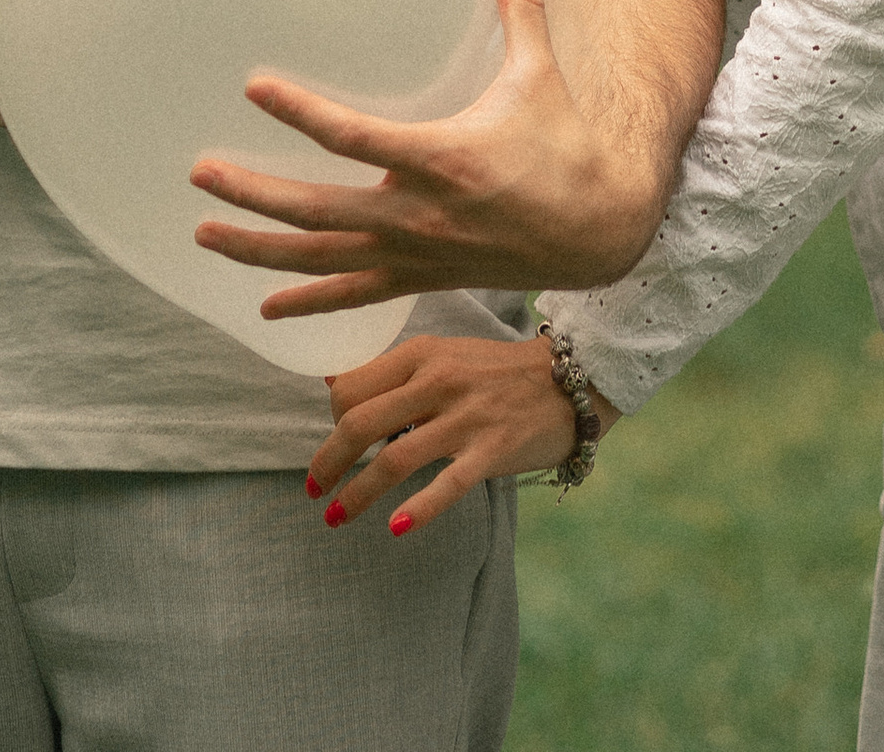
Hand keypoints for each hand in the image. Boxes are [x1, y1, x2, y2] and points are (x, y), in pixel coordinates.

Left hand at [190, 0, 650, 308]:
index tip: (254, 87)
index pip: (355, 138)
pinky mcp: (420, 278)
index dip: (301, 113)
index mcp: (444, 159)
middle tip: (200, 173)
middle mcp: (420, 216)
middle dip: (255, 194)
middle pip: (319, 212)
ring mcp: (415, 256)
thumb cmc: (565, 145)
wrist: (598, 232)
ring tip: (205, 233)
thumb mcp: (541, 73)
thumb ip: (517, 8)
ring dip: (259, 249)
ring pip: (323, 262)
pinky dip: (307, 301)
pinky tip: (263, 305)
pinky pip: (353, 296)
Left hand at [305, 333, 609, 537]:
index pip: (351, 387)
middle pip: (361, 423)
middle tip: (313, 489)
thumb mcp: (443, 354)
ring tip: (335, 517)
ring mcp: (465, 418)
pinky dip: (418, 509)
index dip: (330, 421)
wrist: (569, 379)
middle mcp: (437, 381)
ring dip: (357, 493)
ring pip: (394, 458)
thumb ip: (393, 371)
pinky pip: (447, 485)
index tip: (330, 445)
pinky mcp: (492, 451)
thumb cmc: (496, 372)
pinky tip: (396, 529)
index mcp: (420, 354)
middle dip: (328, 461)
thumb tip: (333, 386)